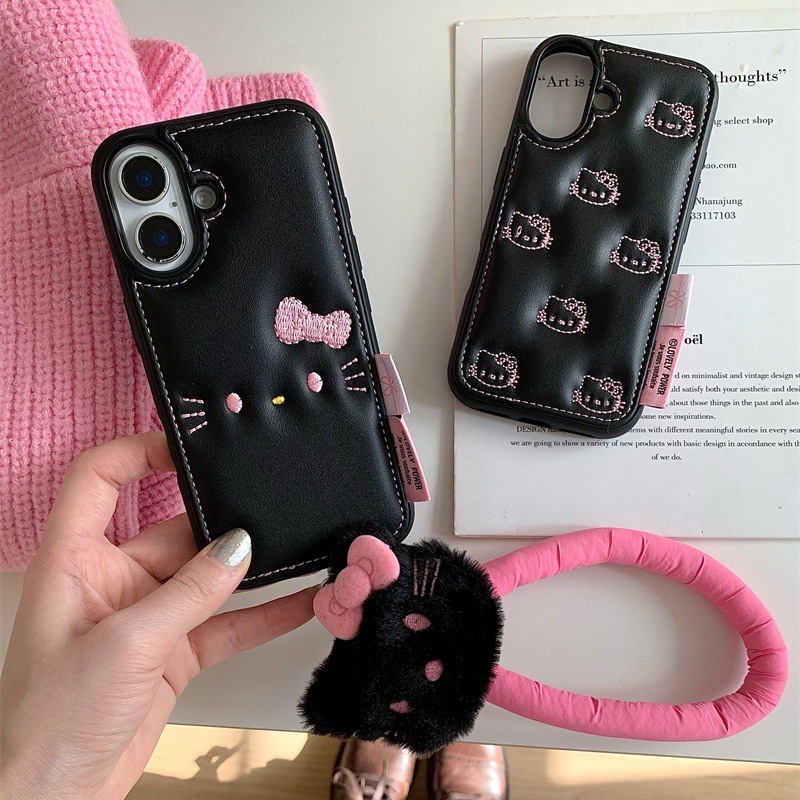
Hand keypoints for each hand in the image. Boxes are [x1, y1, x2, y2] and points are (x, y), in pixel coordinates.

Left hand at [0, 432, 315, 799]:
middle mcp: (113, 581)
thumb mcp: (125, 646)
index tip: (188, 449)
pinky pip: (226, 623)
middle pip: (172, 529)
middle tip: (268, 508)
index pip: (98, 481)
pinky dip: (263, 616)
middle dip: (221, 523)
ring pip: (208, 578)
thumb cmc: (51, 724)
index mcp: (75, 562)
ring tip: (297, 551)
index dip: (137, 452)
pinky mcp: (173, 652)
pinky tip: (301, 605)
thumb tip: (239, 548)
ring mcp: (148, 617)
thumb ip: (189, 593)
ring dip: (251, 570)